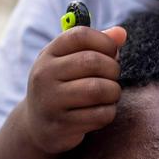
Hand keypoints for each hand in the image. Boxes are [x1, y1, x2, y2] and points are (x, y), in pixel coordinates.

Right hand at [23, 25, 126, 153]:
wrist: (37, 125)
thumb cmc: (62, 86)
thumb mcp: (71, 61)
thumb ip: (96, 45)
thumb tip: (121, 33)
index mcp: (48, 54)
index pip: (80, 36)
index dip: (104, 41)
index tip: (111, 52)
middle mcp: (45, 75)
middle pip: (92, 62)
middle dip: (112, 69)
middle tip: (112, 77)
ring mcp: (51, 101)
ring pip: (98, 89)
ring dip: (113, 92)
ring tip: (110, 94)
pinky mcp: (62, 125)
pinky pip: (100, 115)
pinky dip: (108, 112)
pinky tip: (102, 111)